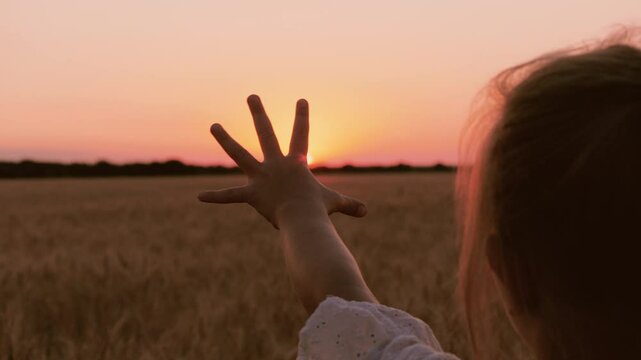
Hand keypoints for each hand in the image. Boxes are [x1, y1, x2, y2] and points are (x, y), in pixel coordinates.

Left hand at [198, 95, 366, 228]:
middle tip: (251, 96)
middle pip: (266, 133)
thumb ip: (349, 205)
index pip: (301, 135)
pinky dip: (217, 197)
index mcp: (295, 163)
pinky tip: (200, 196)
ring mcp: (261, 177)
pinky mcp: (251, 193)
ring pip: (239, 154)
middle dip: (258, 113)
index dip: (302, 117)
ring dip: (225, 139)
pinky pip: (231, 196)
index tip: (301, 99)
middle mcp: (275, 164)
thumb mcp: (335, 203)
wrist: (304, 220)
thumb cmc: (319, 211)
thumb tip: (366, 212)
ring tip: (213, 125)